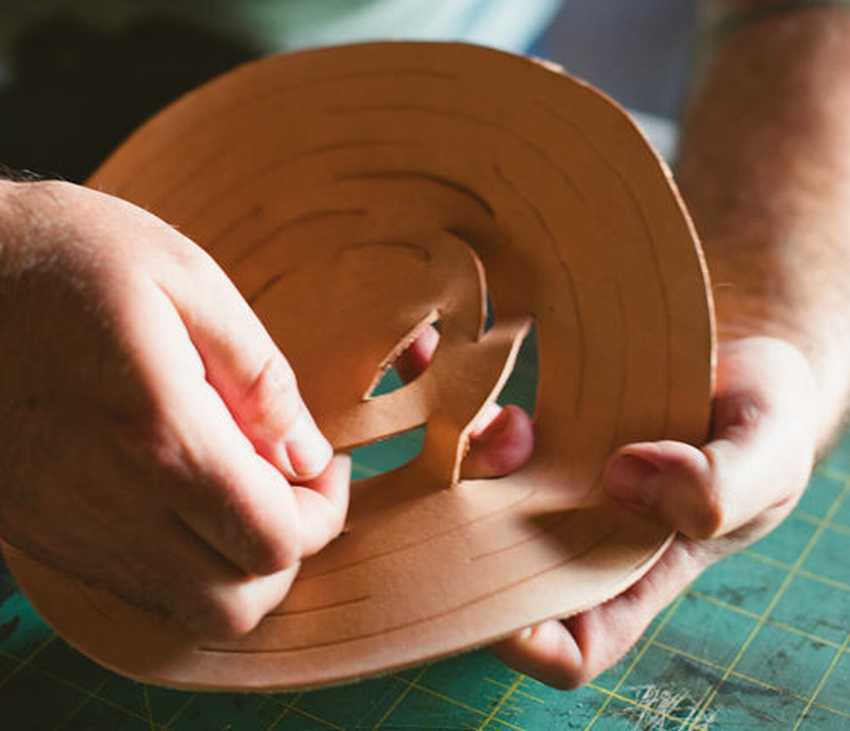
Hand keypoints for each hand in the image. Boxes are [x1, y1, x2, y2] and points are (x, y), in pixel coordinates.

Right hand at [0, 180, 348, 639]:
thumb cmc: (69, 257)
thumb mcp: (186, 280)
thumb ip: (260, 378)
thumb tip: (308, 454)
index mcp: (160, 434)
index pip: (274, 538)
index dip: (324, 511)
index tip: (324, 464)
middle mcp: (112, 503)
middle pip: (238, 600)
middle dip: (288, 550)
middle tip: (291, 485)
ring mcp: (71, 529)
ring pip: (187, 612)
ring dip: (238, 569)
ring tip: (244, 495)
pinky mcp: (43, 532)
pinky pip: (137, 589)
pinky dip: (186, 566)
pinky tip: (186, 501)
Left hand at [490, 336, 818, 687]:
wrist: (739, 360)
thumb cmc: (761, 427)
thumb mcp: (767, 461)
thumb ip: (719, 487)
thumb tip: (624, 479)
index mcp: (638, 577)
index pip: (570, 645)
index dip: (526, 639)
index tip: (503, 589)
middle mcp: (582, 541)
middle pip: (500, 569)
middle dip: (478, 525)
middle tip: (506, 453)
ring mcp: (553, 490)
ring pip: (479, 502)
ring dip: (471, 465)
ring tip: (508, 424)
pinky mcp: (537, 441)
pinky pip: (482, 445)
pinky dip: (470, 421)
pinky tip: (478, 391)